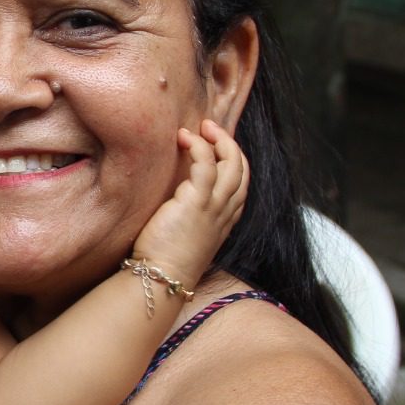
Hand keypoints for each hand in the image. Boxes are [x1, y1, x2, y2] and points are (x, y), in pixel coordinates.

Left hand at [133, 118, 249, 288]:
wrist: (162, 277)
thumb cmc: (167, 258)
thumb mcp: (187, 233)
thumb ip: (191, 212)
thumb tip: (177, 193)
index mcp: (227, 219)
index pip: (242, 181)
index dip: (232, 158)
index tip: (215, 144)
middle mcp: (226, 211)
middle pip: (242, 167)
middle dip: (229, 142)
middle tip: (209, 127)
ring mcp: (215, 206)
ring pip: (231, 162)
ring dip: (218, 138)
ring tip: (199, 127)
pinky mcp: (197, 202)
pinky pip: (206, 164)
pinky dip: (198, 146)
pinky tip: (183, 139)